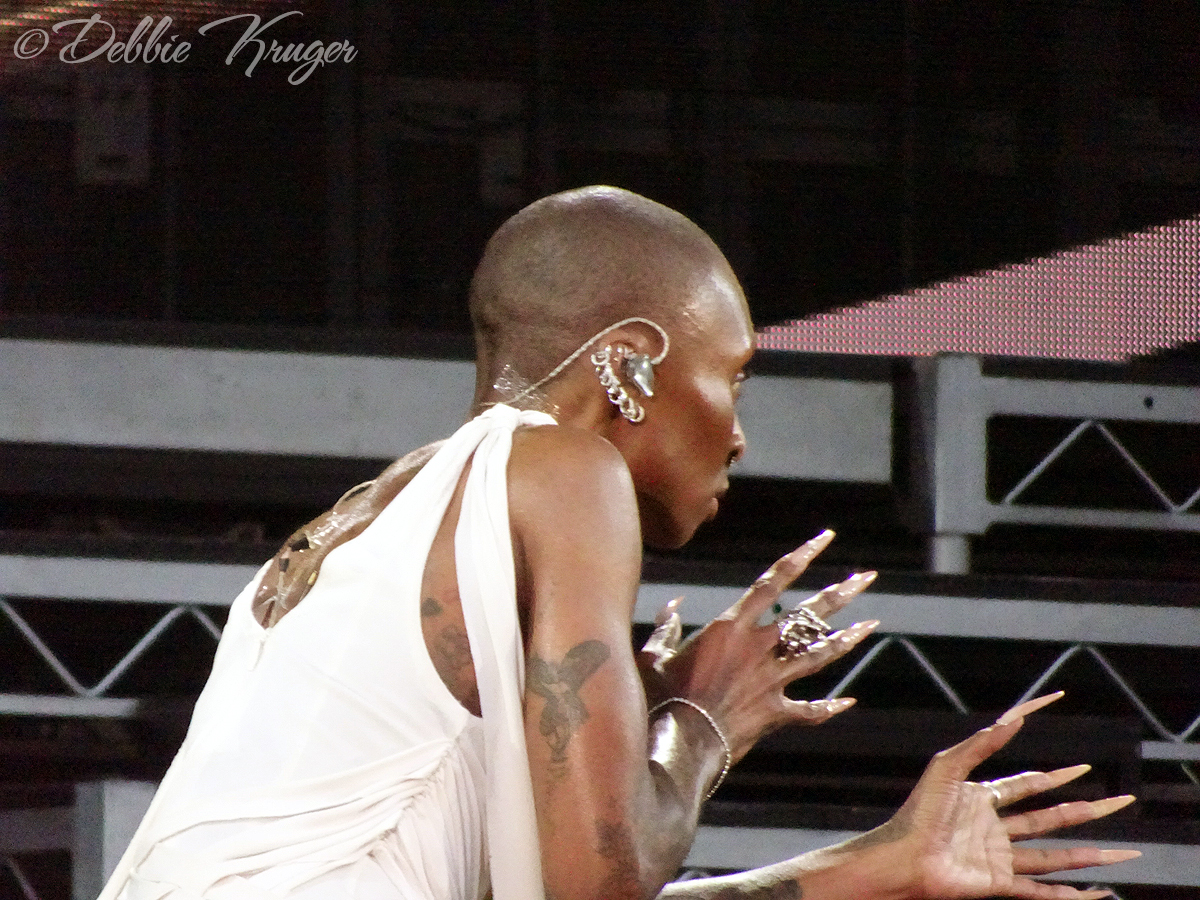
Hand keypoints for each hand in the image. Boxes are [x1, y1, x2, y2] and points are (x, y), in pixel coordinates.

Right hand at [639, 530, 879, 761]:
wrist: (677, 743)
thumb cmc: (661, 697)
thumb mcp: (654, 656)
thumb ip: (665, 628)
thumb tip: (670, 606)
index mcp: (730, 627)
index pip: (772, 582)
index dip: (802, 557)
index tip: (825, 540)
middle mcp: (758, 648)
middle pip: (808, 616)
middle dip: (839, 594)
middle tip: (865, 577)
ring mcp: (771, 681)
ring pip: (818, 656)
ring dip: (846, 640)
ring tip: (871, 624)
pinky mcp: (775, 712)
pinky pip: (810, 710)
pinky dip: (829, 708)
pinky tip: (849, 702)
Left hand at [872, 692, 1139, 898]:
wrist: (904, 856)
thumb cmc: (919, 811)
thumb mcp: (948, 767)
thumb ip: (980, 744)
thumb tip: (1011, 718)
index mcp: (983, 799)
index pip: (1028, 783)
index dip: (1056, 775)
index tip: (1084, 765)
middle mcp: (996, 829)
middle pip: (1051, 818)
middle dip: (1086, 811)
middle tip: (1120, 802)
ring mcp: (999, 858)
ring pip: (1054, 857)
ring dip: (1089, 856)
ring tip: (1124, 854)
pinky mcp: (999, 883)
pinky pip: (1041, 892)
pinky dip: (1071, 896)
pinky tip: (1097, 895)